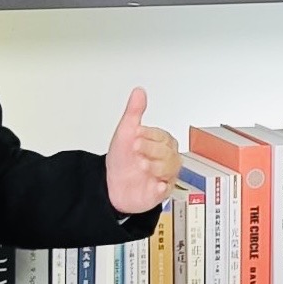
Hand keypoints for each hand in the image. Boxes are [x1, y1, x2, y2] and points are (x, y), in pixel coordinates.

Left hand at [105, 87, 179, 214]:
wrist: (111, 184)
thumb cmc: (122, 159)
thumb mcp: (125, 132)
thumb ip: (134, 112)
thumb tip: (139, 92)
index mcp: (161, 143)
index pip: (163, 136)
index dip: (150, 136)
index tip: (135, 136)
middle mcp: (166, 158)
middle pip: (169, 153)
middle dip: (151, 150)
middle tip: (136, 149)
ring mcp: (165, 175)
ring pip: (171, 169)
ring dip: (156, 166)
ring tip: (141, 165)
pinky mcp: (161, 192)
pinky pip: (167, 190)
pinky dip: (162, 188)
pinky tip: (155, 185)